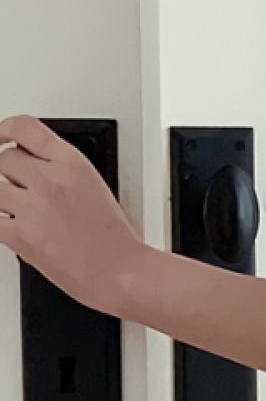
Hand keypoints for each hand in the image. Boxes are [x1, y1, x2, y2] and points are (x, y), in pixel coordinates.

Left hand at [0, 115, 144, 314]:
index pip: (24, 128)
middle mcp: (50, 180)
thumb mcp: (95, 188)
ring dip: (3, 196)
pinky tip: (9, 223)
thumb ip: (61, 172)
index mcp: (73, 164)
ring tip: (19, 208)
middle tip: (22, 187)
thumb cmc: (115, 239)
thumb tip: (34, 169)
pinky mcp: (18, 235)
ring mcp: (32, 207)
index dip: (3, 130)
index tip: (0, 137)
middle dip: (9, 172)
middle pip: (4, 158)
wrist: (119, 272)